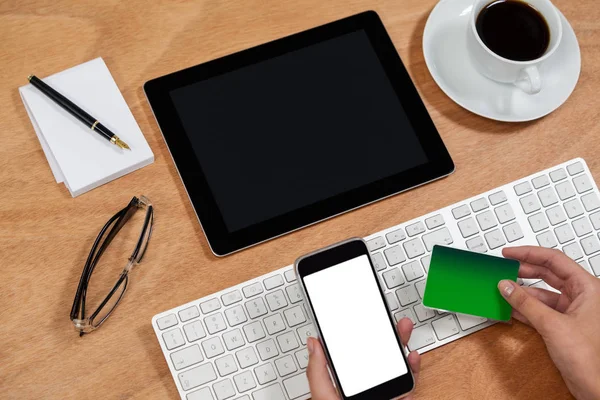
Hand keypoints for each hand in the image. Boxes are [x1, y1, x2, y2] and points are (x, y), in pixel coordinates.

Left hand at [305, 318, 420, 399]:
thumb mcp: (325, 397)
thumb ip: (318, 372)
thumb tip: (312, 344)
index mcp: (343, 386)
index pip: (350, 357)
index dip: (356, 336)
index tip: (359, 320)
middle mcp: (364, 390)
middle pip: (376, 357)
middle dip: (384, 336)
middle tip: (388, 320)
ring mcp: (383, 396)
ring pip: (394, 368)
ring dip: (400, 347)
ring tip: (403, 330)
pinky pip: (409, 386)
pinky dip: (413, 370)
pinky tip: (412, 358)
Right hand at [499, 246, 599, 399]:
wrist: (595, 387)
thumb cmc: (590, 358)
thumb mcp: (552, 324)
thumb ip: (526, 303)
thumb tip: (507, 286)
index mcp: (588, 288)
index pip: (554, 260)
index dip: (529, 254)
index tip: (510, 253)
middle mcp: (582, 296)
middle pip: (549, 274)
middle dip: (524, 271)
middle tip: (504, 268)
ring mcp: (573, 311)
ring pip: (543, 293)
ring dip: (523, 292)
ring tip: (503, 289)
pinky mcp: (564, 325)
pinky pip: (541, 309)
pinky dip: (525, 308)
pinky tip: (511, 307)